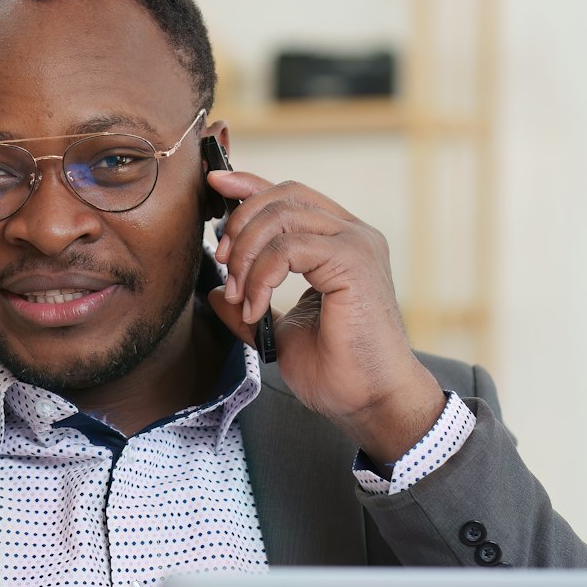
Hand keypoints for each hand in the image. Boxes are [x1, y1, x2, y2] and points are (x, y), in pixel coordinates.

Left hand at [207, 168, 445, 461]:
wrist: (372, 403)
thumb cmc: (339, 372)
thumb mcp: (279, 334)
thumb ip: (250, 306)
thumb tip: (214, 291)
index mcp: (340, 244)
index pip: (290, 195)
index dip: (250, 184)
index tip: (215, 183)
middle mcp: (353, 235)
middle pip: (282, 195)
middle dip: (239, 224)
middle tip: (222, 266)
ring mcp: (357, 245)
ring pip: (282, 216)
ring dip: (246, 255)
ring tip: (239, 297)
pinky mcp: (355, 261)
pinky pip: (289, 247)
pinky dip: (261, 275)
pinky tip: (255, 308)